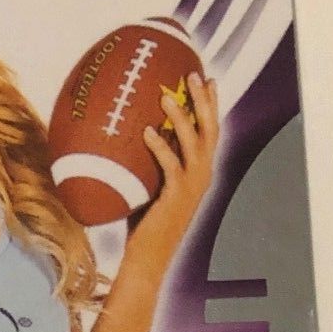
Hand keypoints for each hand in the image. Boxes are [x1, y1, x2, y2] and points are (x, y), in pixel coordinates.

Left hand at [131, 70, 218, 265]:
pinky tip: (148, 132)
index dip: (211, 105)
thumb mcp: (148, 187)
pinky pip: (170, 165)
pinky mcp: (177, 196)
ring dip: (182, 118)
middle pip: (210, 129)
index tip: (206, 79)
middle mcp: (202, 175)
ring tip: (167, 98)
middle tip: (192, 74)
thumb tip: (121, 138)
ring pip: (194, 143)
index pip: (210, 131)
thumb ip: (145, 164)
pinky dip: (161, 147)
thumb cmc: (143, 224)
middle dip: (203, 100)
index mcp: (199, 171)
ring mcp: (192, 186)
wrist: (148, 257)